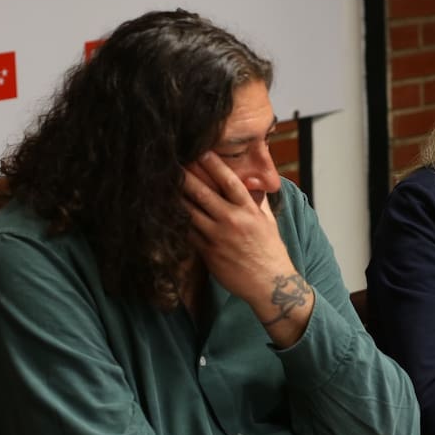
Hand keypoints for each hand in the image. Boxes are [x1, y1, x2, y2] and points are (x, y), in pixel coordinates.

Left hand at [182, 153, 313, 343]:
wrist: (270, 283)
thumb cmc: (271, 251)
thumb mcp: (268, 221)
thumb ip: (257, 202)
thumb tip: (252, 185)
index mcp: (249, 210)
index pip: (229, 181)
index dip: (213, 164)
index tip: (201, 151)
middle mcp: (232, 220)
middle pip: (203, 193)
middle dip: (186, 176)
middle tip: (172, 163)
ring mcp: (218, 237)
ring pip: (190, 212)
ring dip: (176, 197)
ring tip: (163, 184)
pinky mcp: (208, 253)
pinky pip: (188, 233)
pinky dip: (178, 221)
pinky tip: (167, 211)